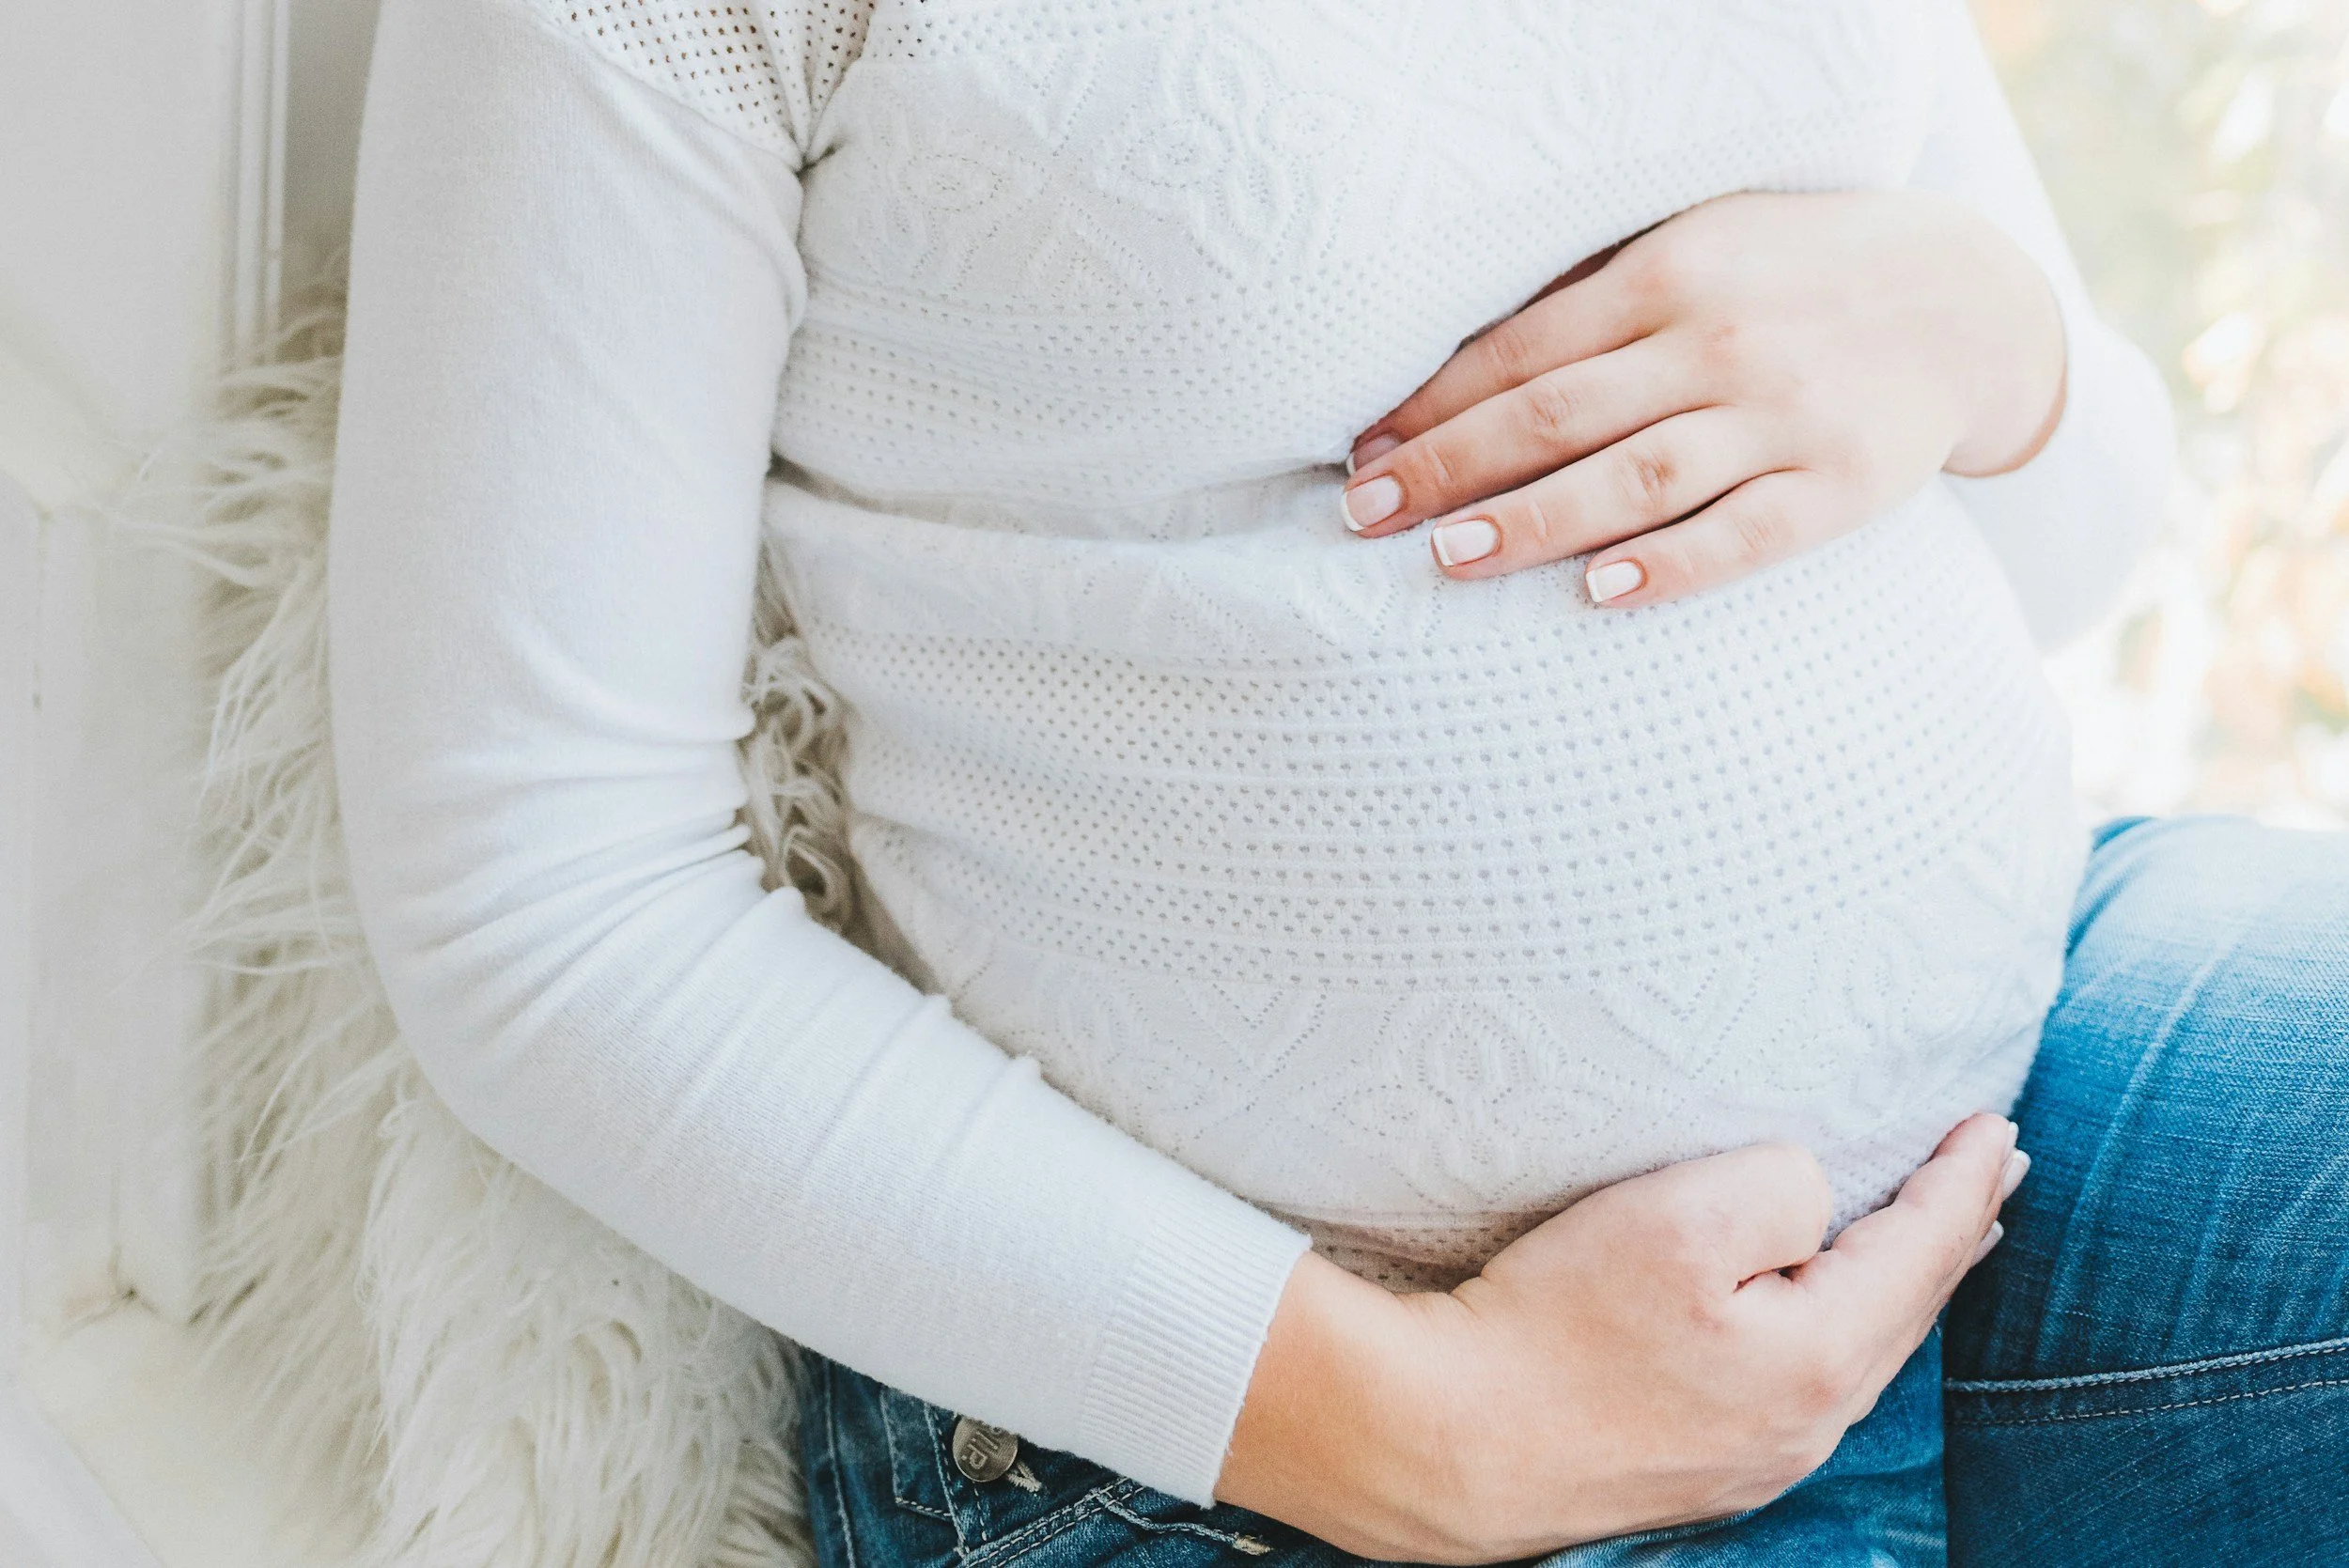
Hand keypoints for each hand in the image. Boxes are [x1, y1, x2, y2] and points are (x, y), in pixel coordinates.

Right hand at [1218, 1114, 2027, 1561]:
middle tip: (1993, 1168)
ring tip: (1930, 1235)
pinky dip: (1836, 1324)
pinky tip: (1819, 1311)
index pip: (1923, 1252)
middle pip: (1906, 1311)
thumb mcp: (1678, 1216)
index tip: (1998, 1125)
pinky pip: (1802, 1380)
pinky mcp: (1698, 1466)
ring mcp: (1753, 1459)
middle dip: (1952, 1233)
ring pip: (1856, 1351)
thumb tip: (1813, 1202)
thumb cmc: (1554, 1320)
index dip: (1963, 1180)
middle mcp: (1805, 1426)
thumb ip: (1781, 1187)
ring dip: (1897, 1281)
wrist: (1444, 1440)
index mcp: (1819, 1361)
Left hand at [1336, 190, 2066, 606]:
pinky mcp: (1840, 483)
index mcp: (1667, 275)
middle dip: (1450, 467)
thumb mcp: (1696, 249)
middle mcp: (1717, 341)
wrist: (1966, 298)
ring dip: (1534, 520)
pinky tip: (1600, 592)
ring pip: (1637, 476)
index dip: (1433, 407)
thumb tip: (1452, 373)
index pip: (1522, 352)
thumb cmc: (1791, 277)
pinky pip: (1746, 534)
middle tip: (1367, 517)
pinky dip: (1672, 565)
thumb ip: (1592, 302)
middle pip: (1558, 414)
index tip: (1362, 457)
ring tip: (1449, 556)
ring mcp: (1782, 414)